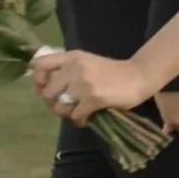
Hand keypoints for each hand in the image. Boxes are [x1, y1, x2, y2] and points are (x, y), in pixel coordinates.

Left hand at [29, 48, 151, 125]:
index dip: (37, 80)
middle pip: (47, 92)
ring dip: (66, 113)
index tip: (46, 88)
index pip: (40, 64)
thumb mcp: (87, 63)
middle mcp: (75, 67)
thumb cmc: (112, 72)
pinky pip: (75, 115)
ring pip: (59, 106)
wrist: (140, 76)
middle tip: (66, 106)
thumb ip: (67, 70)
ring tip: (77, 112)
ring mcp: (85, 83)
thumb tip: (42, 88)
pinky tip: (87, 117)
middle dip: (54, 103)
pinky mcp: (94, 98)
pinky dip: (79, 120)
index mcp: (72, 57)